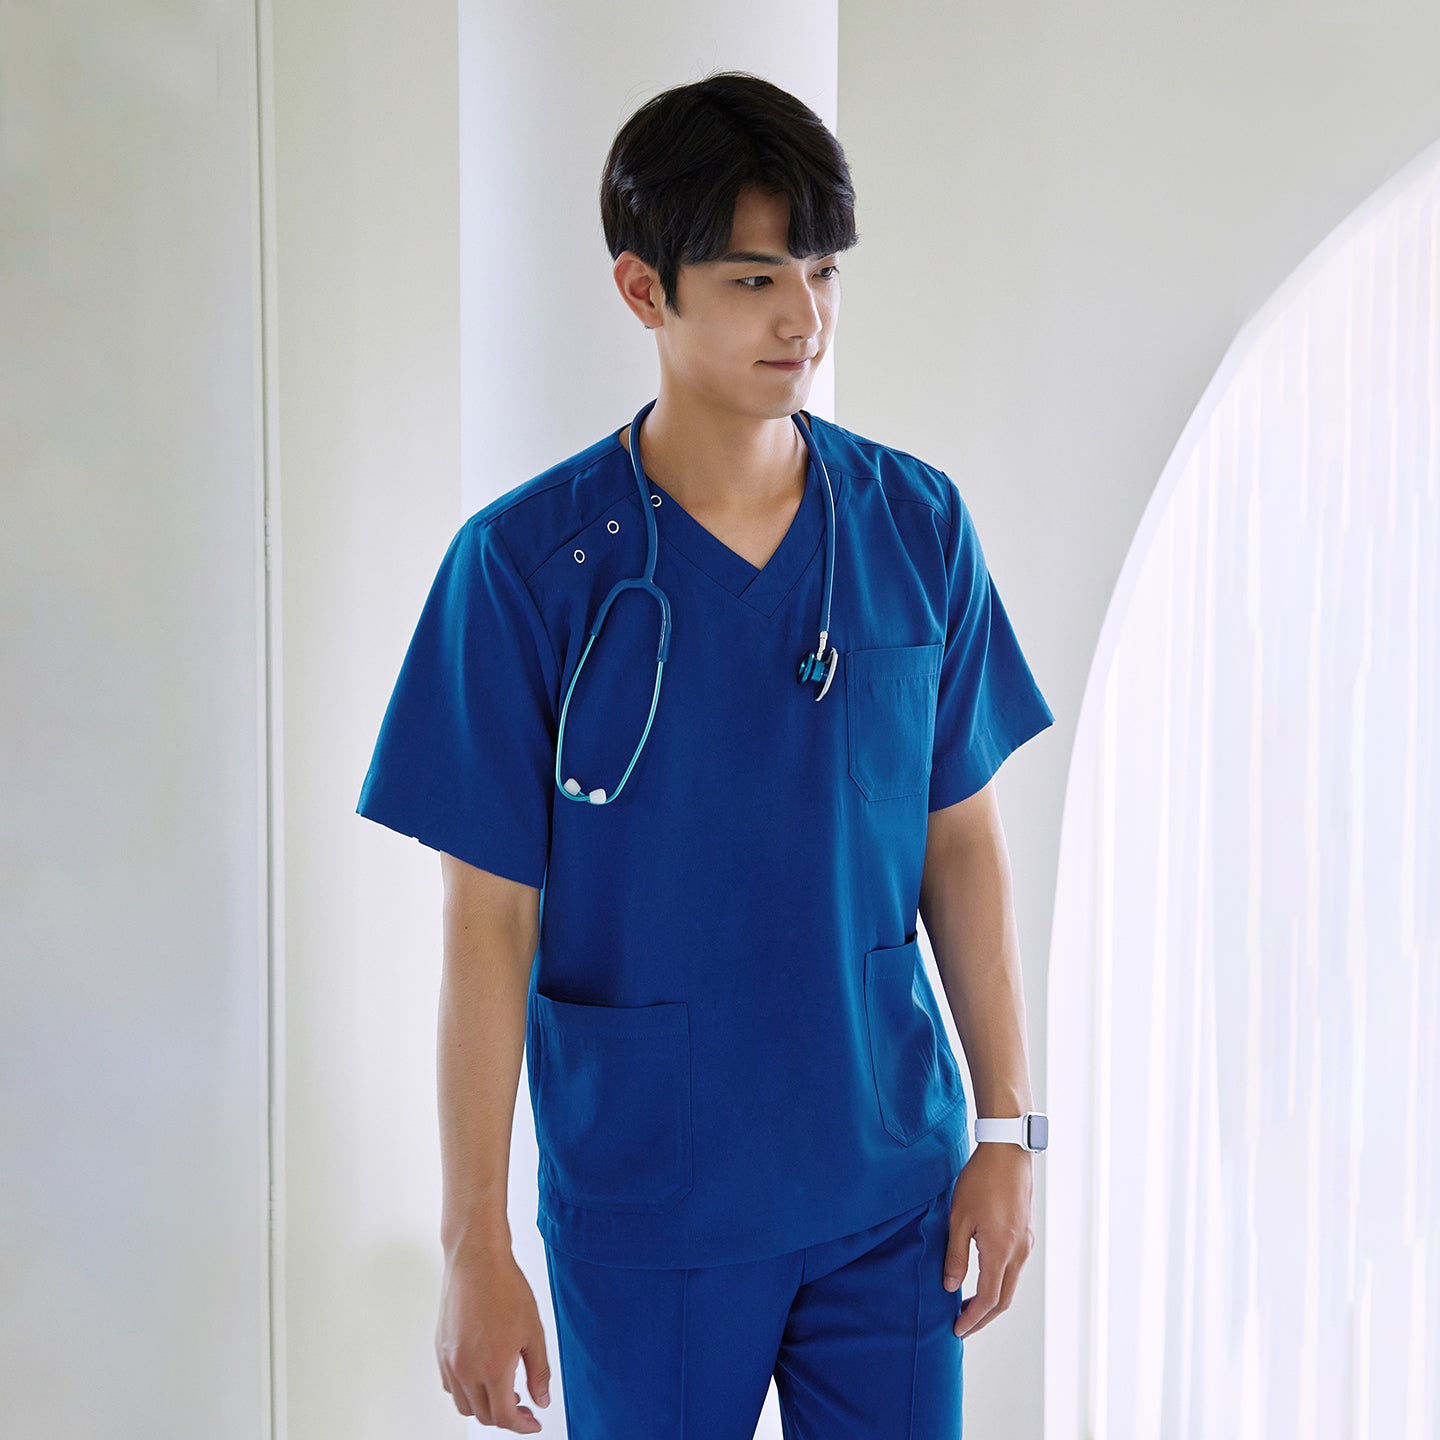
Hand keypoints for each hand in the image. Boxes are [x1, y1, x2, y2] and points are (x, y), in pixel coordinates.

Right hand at [436, 1246, 552, 1430]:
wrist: (476, 1261)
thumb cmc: (504, 1287)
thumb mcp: (533, 1331)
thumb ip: (539, 1371)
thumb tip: (541, 1399)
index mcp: (492, 1367)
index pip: (504, 1416)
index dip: (522, 1425)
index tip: (532, 1422)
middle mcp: (466, 1369)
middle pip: (484, 1415)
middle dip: (506, 1416)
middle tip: (523, 1405)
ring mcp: (449, 1361)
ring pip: (464, 1404)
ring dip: (485, 1405)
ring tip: (504, 1389)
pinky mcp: (440, 1350)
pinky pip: (451, 1385)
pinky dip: (467, 1390)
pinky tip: (483, 1374)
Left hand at [943, 1143, 1034, 1337]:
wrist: (1007, 1152)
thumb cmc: (980, 1181)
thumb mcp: (959, 1218)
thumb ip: (955, 1256)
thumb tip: (950, 1287)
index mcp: (1001, 1251)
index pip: (989, 1300)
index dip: (972, 1319)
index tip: (957, 1330)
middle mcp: (1019, 1252)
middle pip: (1004, 1299)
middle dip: (983, 1317)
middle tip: (962, 1326)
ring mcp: (1025, 1243)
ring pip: (1011, 1285)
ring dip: (992, 1301)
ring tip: (968, 1306)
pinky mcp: (1026, 1234)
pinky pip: (1015, 1269)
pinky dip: (999, 1282)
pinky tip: (983, 1279)